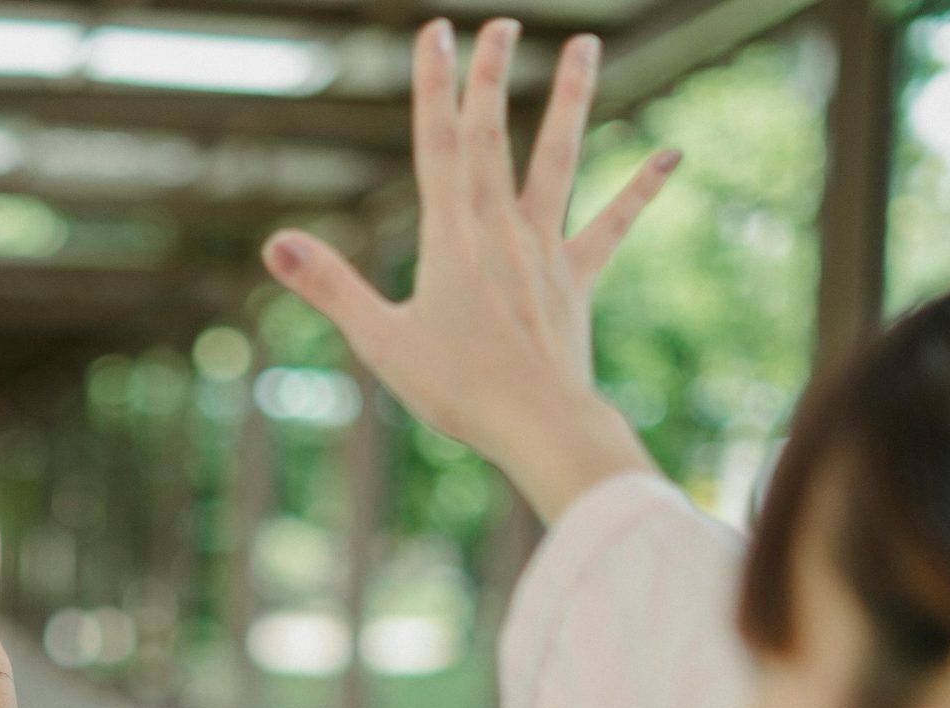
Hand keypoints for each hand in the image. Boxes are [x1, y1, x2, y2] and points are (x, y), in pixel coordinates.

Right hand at [262, 17, 676, 520]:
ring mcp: (546, 250)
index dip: (435, 86)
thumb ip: (330, 286)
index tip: (436, 32)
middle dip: (490, 76)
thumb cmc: (458, 391)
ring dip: (572, 100)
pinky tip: (673, 154)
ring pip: (560, 160)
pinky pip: (613, 225)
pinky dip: (642, 189)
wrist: (540, 425)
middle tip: (498, 23)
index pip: (440, 144)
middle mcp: (501, 229)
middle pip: (494, 136)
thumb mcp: (381, 341)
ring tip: (586, 44)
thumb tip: (276, 243)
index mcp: (450, 238)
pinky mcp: (578, 279)